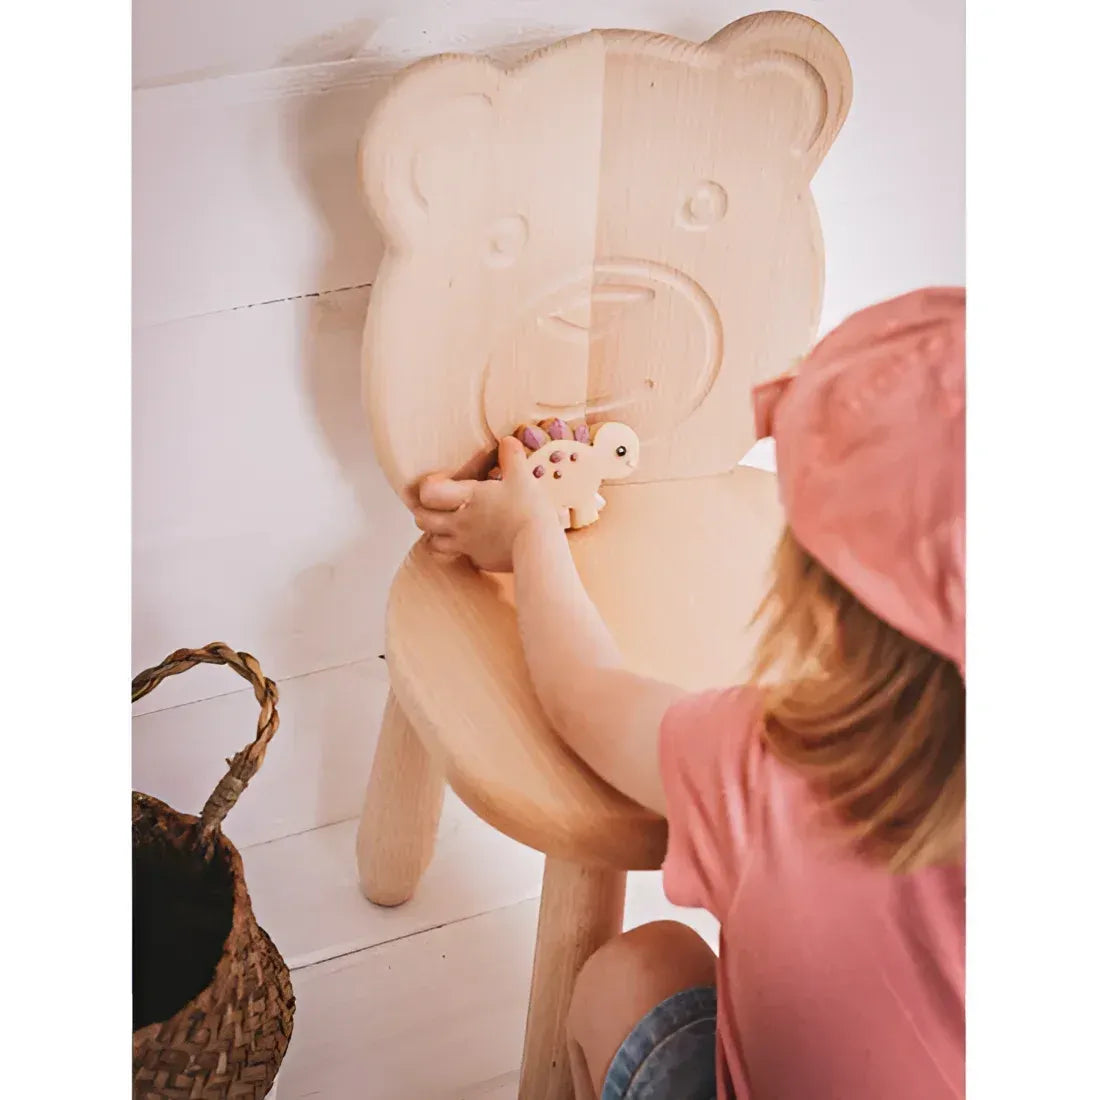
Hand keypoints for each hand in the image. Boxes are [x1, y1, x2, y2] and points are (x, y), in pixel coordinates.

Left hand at [414, 436, 560, 571]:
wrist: (538, 548)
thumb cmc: (527, 511)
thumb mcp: (522, 477)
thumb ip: (512, 457)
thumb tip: (508, 441)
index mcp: (467, 498)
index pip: (429, 493)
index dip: (427, 487)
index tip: (438, 483)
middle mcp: (460, 523)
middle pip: (423, 520)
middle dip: (423, 512)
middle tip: (433, 506)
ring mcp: (467, 545)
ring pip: (434, 543)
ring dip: (435, 534)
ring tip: (446, 527)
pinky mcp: (480, 561)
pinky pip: (461, 557)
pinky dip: (461, 550)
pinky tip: (473, 543)